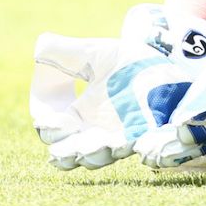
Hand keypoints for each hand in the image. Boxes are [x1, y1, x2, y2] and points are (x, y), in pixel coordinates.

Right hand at [29, 5, 205, 169]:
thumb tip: (39, 50)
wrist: (165, 60)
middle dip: (68, 153)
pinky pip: (147, 149)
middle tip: (64, 150)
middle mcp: (96, 131)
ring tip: (97, 147)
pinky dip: (144, 151)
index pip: (52, 132)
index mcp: (78, 116)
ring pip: (105, 155)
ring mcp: (124, 135)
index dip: (48, 129)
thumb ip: (63, 52)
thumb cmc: (126, 61)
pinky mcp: (150, 132)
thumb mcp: (93, 53)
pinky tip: (140, 148)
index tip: (49, 122)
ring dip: (97, 155)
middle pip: (74, 154)